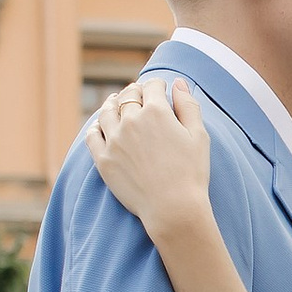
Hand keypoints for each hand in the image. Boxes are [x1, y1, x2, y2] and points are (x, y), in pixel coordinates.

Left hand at [90, 75, 212, 240]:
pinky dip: (96, 126)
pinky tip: (101, 126)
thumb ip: (188, 105)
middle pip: (128, 96)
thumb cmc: (191, 173)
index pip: (152, 86)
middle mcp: (131, 121)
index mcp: (156, 111)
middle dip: (135, 92)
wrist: (173, 208)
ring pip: (107, 111)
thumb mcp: (198, 136)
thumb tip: (177, 83)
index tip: (159, 88)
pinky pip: (92, 135)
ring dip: (113, 103)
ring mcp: (114, 140)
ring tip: (116, 103)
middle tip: (138, 94)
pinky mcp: (103, 159)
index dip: (156, 85)